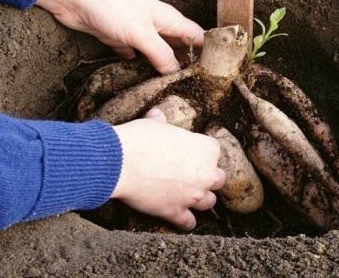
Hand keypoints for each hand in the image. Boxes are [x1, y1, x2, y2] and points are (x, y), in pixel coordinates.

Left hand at [36, 0, 203, 73]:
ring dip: (162, 68)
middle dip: (186, 64)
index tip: (217, 73)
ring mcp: (138, 32)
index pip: (197, 36)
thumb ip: (161, 54)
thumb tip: (176, 73)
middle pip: (179, 47)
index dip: (209, 52)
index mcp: (168, 19)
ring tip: (171, 90)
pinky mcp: (120, 39)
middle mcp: (157, 25)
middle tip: (194, 88)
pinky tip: (142, 82)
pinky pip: (136, 56)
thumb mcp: (141, 33)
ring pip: (157, 53)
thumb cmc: (111, 6)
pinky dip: (139, 67)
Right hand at [111, 109, 225, 229]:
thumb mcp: (154, 124)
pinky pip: (188, 222)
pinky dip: (186, 222)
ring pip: (208, 202)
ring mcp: (192, 195)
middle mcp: (205, 174)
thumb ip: (160, 121)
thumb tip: (156, 115)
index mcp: (205, 149)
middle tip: (194, 175)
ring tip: (191, 196)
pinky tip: (183, 220)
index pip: (213, 150)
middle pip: (218, 179)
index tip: (190, 153)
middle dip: (207, 177)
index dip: (201, 152)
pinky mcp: (175, 211)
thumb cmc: (139, 138)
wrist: (120, 161)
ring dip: (201, 199)